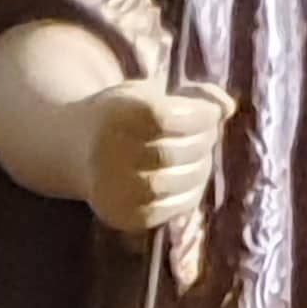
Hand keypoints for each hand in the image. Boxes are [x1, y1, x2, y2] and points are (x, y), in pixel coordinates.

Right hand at [83, 80, 230, 237]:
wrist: (78, 149)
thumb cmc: (125, 114)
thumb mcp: (151, 92)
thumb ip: (193, 94)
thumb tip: (228, 108)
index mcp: (113, 115)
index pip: (165, 119)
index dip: (199, 116)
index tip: (211, 113)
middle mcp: (106, 155)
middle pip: (171, 153)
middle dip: (202, 142)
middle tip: (209, 134)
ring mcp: (112, 190)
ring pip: (174, 183)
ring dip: (200, 167)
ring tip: (200, 154)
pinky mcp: (121, 215)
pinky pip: (168, 209)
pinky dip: (189, 193)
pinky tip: (189, 176)